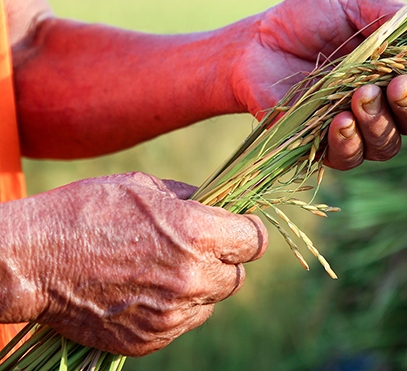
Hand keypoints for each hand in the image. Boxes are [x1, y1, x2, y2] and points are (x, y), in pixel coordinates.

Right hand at [0, 173, 267, 355]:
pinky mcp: (149, 339)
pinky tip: (145, 290)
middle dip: (223, 261)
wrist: (32, 261)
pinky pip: (182, 324)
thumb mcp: (146, 186)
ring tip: (162, 269)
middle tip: (197, 249)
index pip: (255, 242)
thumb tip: (219, 206)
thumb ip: (193, 199)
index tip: (239, 229)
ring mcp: (171, 314)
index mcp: (196, 234)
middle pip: (237, 276)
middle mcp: (190, 278)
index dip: (249, 232)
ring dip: (199, 287)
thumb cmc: (87, 212)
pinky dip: (174, 309)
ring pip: (210, 303)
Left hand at [230, 0, 406, 169]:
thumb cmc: (306, 20)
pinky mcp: (323, 148)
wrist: (254, 43)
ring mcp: (355, 130)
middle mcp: (383, 107)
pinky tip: (339, 121)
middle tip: (395, 86)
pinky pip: (347, 157)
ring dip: (379, 123)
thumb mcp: (348, 3)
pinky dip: (348, 141)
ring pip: (385, 144)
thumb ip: (386, 11)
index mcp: (396, 73)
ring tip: (360, 96)